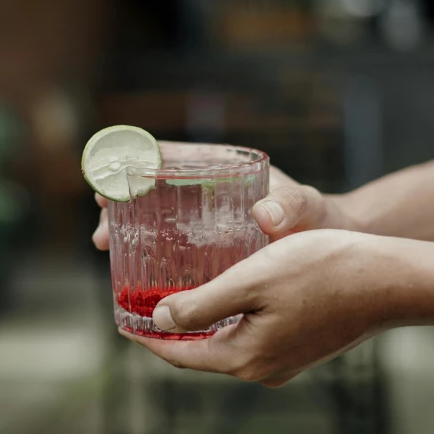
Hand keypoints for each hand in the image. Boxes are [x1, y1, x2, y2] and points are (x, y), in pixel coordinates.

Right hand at [92, 164, 359, 249]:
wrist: (332, 246)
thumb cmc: (318, 220)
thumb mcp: (306, 208)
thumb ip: (292, 207)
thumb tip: (264, 214)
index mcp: (225, 170)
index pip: (173, 158)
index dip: (135, 164)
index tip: (109, 178)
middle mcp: (209, 192)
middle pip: (154, 189)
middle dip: (121, 202)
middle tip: (101, 227)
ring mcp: (206, 220)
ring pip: (156, 218)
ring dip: (128, 228)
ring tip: (105, 246)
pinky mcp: (209, 247)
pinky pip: (171, 246)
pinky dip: (149, 253)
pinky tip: (136, 275)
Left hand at [120, 230, 407, 385]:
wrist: (389, 280)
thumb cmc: (321, 271)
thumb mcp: (252, 280)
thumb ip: (202, 304)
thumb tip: (161, 322)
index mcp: (244, 357)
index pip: (178, 353)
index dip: (146, 337)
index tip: (122, 320)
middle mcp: (262, 369)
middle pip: (200, 351)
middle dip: (170, 330)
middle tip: (145, 304)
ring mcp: (284, 361)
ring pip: (225, 343)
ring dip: (200, 323)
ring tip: (177, 298)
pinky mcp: (301, 347)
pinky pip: (249, 337)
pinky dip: (228, 320)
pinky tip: (225, 297)